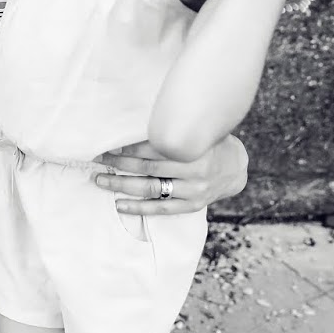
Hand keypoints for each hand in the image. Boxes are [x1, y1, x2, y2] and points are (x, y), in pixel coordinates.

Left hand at [93, 134, 247, 215]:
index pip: (156, 147)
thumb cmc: (210, 144)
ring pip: (150, 188)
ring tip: (101, 179)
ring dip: (122, 184)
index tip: (110, 144)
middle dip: (120, 162)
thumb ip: (174, 130)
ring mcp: (194, 191)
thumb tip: (133, 123)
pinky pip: (160, 208)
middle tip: (98, 158)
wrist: (235, 169)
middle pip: (148, 167)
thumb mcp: (198, 131)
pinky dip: (138, 207)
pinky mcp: (191, 205)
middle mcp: (195, 171)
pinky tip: (119, 204)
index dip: (130, 146)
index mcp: (196, 148)